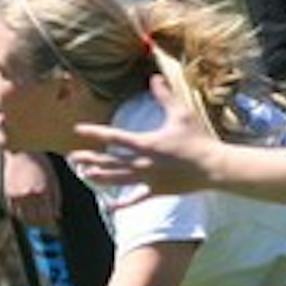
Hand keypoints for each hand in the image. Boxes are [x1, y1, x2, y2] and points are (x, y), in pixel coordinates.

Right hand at [1, 149, 59, 228]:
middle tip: (42, 221)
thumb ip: (56, 200)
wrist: (23, 153)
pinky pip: (14, 211)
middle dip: (40, 223)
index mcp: (43, 192)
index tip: (50, 221)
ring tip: (33, 217)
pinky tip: (24, 209)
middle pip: (35, 220)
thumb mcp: (53, 181)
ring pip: (23, 218)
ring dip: (29, 220)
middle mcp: (30, 195)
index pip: (47, 217)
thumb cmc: (42, 166)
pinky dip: (19, 213)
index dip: (49, 222)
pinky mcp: (9, 193)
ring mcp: (18, 195)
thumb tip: (57, 217)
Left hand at [69, 76, 218, 194]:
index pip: (114, 137)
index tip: (78, 130)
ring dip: (99, 177)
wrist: (213, 167)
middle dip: (89, 159)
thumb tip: (154, 77)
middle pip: (109, 161)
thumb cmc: (198, 139)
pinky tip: (110, 207)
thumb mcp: (181, 114)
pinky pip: (136, 199)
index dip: (94, 133)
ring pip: (118, 180)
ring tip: (84, 175)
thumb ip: (165, 96)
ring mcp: (148, 179)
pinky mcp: (157, 191)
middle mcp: (142, 162)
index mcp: (146, 143)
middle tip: (71, 158)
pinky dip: (123, 203)